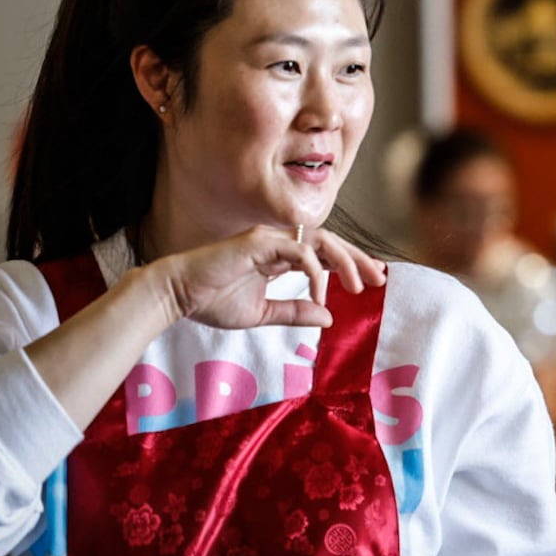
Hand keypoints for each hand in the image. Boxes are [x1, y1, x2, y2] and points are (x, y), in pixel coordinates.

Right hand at [151, 225, 385, 328]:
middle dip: (357, 259)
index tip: (373, 279)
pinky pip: (299, 251)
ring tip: (357, 287)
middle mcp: (277, 243)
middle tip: (379, 278)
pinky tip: (321, 293)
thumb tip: (328, 317)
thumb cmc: (211, 302)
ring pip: (320, 241)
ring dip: (344, 262)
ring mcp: (268, 239)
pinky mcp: (258, 242)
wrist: (176, 296)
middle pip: (330, 243)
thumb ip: (294, 312)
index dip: (350, 263)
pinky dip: (316, 271)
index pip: (324, 254)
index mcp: (279, 257)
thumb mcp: (263, 313)